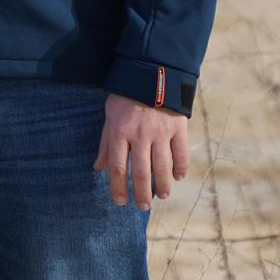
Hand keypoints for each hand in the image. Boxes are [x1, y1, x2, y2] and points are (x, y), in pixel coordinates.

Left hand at [94, 92, 189, 210]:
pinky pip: (181, 154)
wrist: (152, 72)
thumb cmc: (126, 97)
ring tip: (161, 196)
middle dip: (141, 193)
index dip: (118, 187)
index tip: (120, 201)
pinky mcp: (178, 127)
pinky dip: (180, 168)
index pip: (118, 167)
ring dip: (162, 186)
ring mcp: (161, 132)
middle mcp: (140, 134)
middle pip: (141, 172)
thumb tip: (98, 168)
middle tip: (142, 207)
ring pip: (162, 167)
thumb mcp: (110, 116)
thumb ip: (106, 143)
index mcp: (120, 131)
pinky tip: (177, 177)